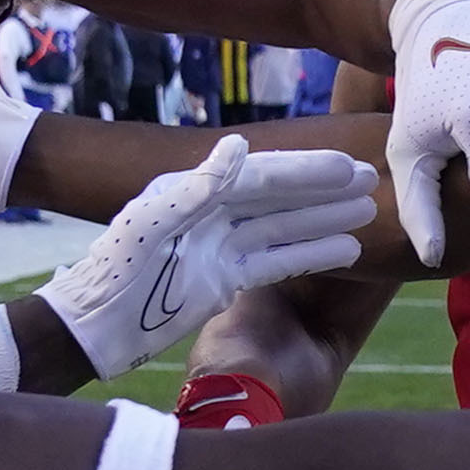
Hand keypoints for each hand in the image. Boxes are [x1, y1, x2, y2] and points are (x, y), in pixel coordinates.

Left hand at [35, 135, 376, 380]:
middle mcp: (213, 213)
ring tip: (369, 213)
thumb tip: (239, 143)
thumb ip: (196, 187)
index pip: (262, 176)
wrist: (94, 326)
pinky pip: (278, 263)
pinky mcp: (226, 280)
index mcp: (194, 191)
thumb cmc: (115, 271)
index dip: (306, 171)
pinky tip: (345, 252)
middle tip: (374, 181)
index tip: (347, 167)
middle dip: (326, 189)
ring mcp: (222, 247)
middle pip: (281, 197)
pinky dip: (311, 255)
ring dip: (326, 220)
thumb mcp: (151, 224)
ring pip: (285, 228)